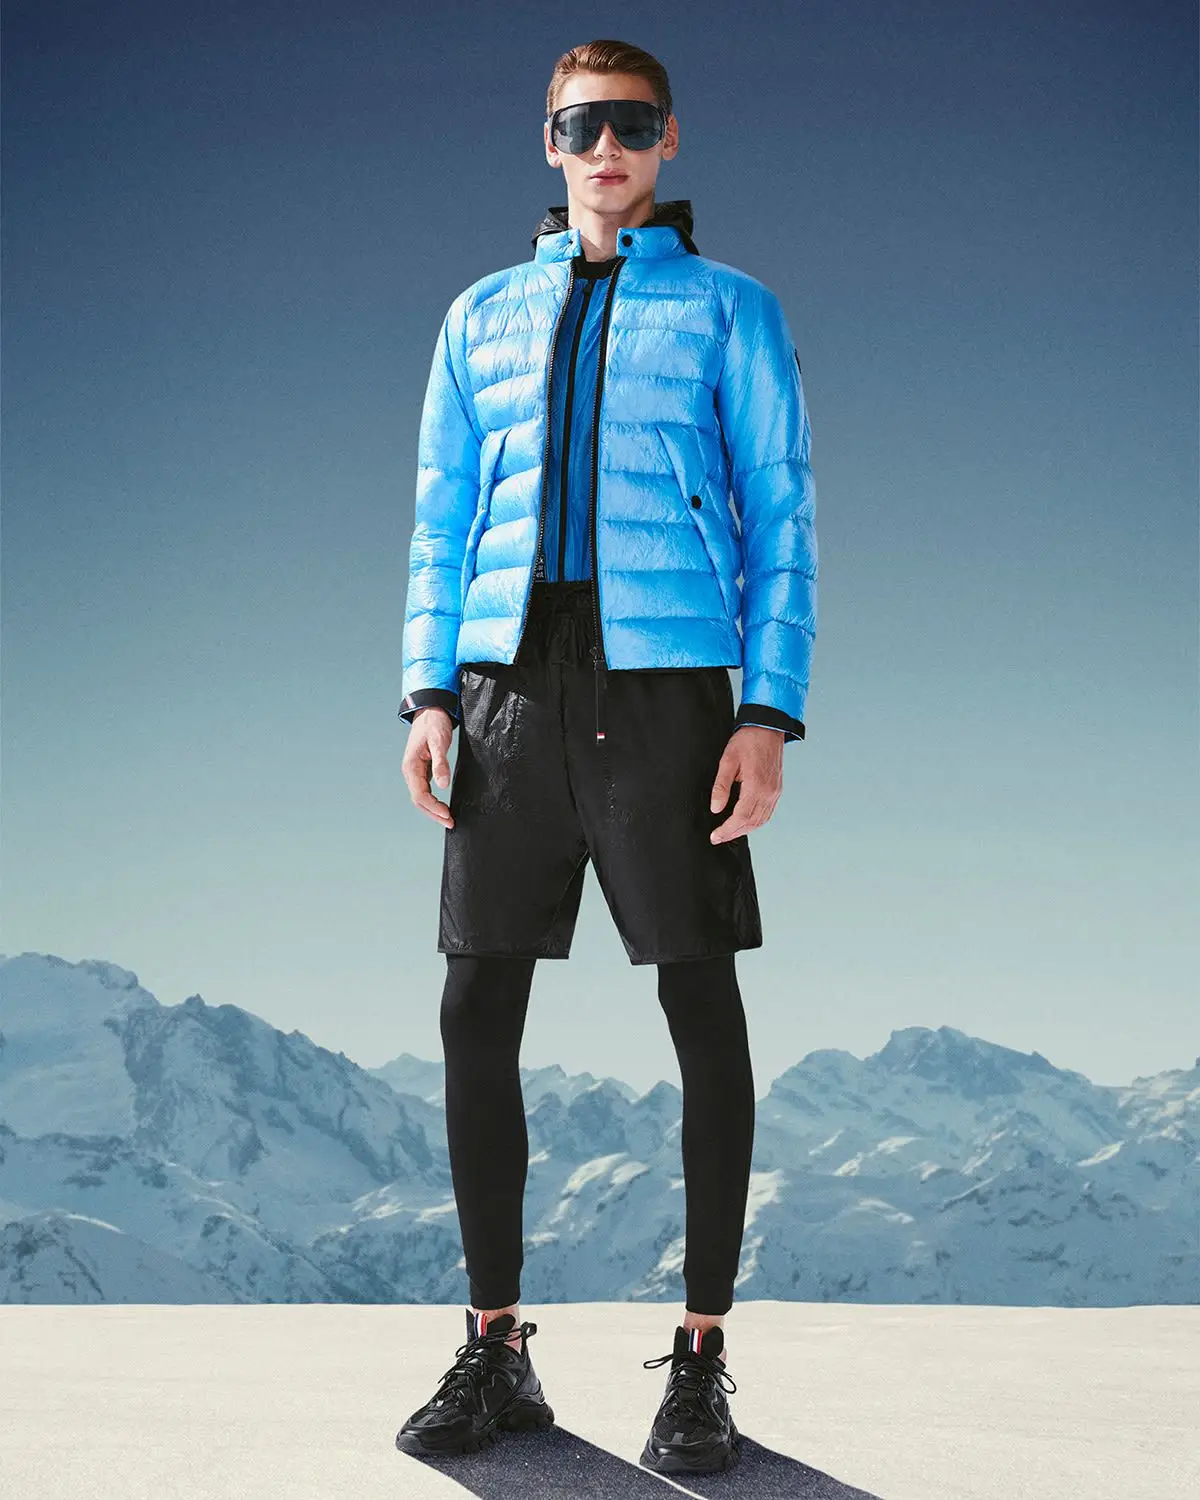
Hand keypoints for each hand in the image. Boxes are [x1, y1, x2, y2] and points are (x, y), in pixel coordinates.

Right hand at [402, 707, 455, 827]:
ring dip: (433, 810)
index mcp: (411, 766)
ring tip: (447, 819)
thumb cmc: (434, 723)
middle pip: (419, 800)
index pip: (420, 795)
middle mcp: (410, 771)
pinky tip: (442, 806)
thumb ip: (440, 763)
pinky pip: (425, 790)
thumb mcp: (439, 741)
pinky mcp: (422, 769)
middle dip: (434, 814)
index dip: (433, 808)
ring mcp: (415, 771)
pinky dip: (433, 801)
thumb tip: (443, 785)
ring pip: (421, 797)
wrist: (430, 709)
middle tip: (450, 823)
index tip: (448, 816)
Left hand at [709, 726, 783, 841]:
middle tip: (718, 838)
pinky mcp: (777, 789)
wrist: (768, 727)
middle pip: (751, 822)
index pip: (740, 817)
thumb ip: (721, 786)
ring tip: (730, 832)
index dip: (726, 830)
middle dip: (733, 833)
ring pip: (761, 820)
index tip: (715, 836)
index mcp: (756, 786)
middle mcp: (768, 792)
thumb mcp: (728, 760)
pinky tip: (746, 821)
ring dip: (745, 829)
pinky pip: (767, 812)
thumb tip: (716, 807)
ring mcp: (775, 792)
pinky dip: (756, 821)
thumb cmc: (748, 740)